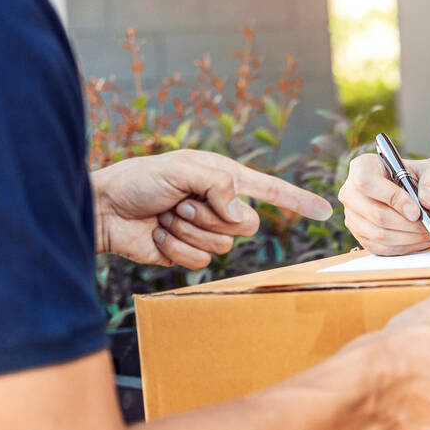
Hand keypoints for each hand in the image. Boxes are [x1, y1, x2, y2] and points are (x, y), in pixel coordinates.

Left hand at [92, 149, 332, 268]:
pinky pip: (200, 262)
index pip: (270, 190)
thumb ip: (219, 183)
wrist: (104, 209)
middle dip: (211, 215)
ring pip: (223, 245)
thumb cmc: (139, 180)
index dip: (298, 200)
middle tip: (181, 203)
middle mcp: (219, 205)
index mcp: (223, 178)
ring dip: (188, 230)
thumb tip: (239, 212)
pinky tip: (158, 235)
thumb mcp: (181, 167)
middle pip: (248, 225)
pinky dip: (176, 248)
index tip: (325, 210)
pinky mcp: (188, 254)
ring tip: (165, 216)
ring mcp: (205, 232)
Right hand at [338, 153, 429, 255]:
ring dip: (412, 238)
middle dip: (411, 225)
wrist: (422, 198)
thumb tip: (429, 200)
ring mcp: (354, 217)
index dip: (392, 198)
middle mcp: (352, 193)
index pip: (367, 182)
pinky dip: (407, 247)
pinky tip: (423, 239)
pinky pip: (383, 249)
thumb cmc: (424, 180)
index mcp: (363, 167)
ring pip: (380, 235)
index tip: (417, 211)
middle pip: (376, 215)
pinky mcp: (362, 237)